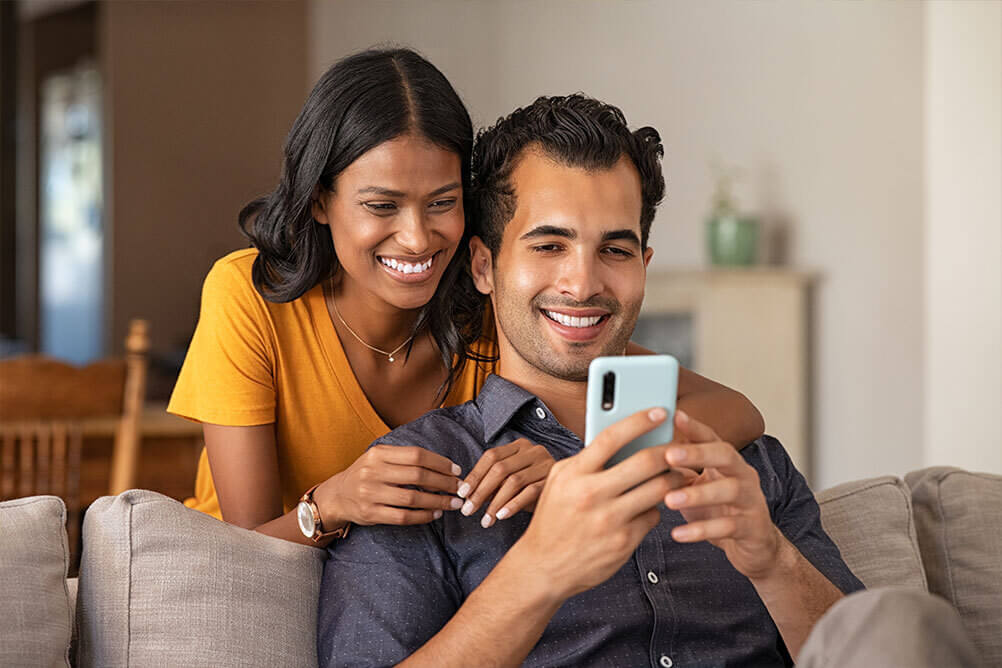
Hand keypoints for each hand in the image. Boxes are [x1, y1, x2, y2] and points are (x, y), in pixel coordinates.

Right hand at [316, 445, 462, 526]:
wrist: (337, 496)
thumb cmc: (367, 474)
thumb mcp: (379, 458)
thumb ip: (405, 458)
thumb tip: (444, 466)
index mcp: (378, 453)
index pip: (416, 455)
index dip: (440, 463)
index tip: (456, 471)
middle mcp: (373, 471)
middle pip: (417, 476)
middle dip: (443, 483)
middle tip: (459, 488)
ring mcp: (370, 493)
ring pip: (412, 498)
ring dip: (437, 501)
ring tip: (452, 503)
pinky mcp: (370, 513)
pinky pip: (403, 516)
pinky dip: (423, 516)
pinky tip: (435, 514)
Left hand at [457, 438, 554, 527]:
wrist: (566, 493)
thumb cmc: (532, 486)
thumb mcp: (511, 479)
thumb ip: (493, 481)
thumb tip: (466, 494)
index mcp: (519, 446)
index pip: (491, 456)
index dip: (474, 475)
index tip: (462, 494)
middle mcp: (533, 450)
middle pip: (500, 469)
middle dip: (481, 492)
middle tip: (468, 510)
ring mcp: (545, 464)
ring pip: (514, 481)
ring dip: (495, 503)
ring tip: (485, 520)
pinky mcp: (553, 480)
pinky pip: (530, 492)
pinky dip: (513, 505)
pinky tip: (501, 516)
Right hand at [512, 408, 685, 600]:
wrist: (545, 566)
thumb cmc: (554, 518)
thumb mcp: (560, 481)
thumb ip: (587, 460)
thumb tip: (622, 438)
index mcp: (574, 473)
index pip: (612, 437)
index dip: (639, 421)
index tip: (659, 411)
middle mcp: (592, 494)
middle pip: (645, 462)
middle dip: (669, 451)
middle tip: (680, 446)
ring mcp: (610, 520)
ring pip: (658, 490)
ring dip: (673, 479)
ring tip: (676, 474)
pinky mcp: (624, 542)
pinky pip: (653, 516)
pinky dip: (656, 508)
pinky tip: (650, 506)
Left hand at [663, 410, 781, 579]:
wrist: (754, 545)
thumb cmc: (719, 510)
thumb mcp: (698, 486)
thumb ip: (678, 470)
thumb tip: (644, 453)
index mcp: (728, 462)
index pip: (712, 438)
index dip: (695, 427)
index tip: (674, 416)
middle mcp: (744, 475)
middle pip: (726, 455)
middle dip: (698, 453)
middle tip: (669, 455)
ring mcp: (751, 501)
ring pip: (730, 490)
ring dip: (698, 494)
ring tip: (669, 500)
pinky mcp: (752, 528)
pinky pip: (728, 527)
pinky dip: (702, 530)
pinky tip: (678, 534)